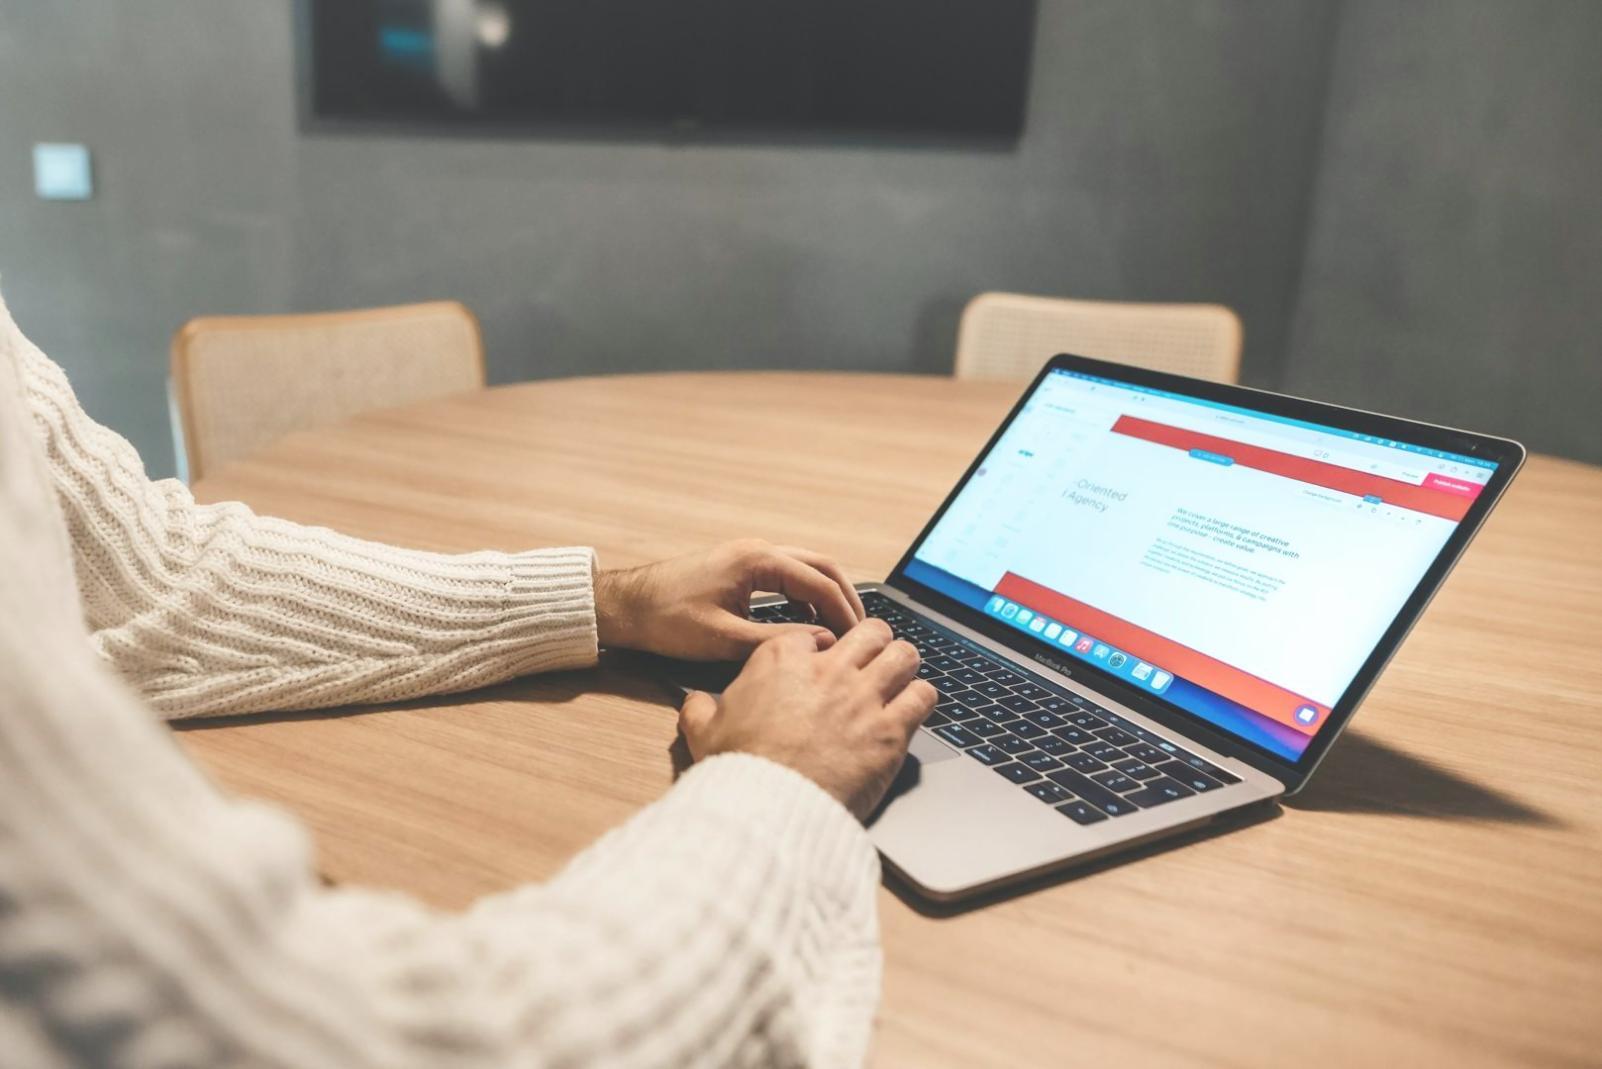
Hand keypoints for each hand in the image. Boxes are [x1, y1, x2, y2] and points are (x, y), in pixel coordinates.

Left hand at [595, 539, 866, 660]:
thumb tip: (819, 646)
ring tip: (839, 632)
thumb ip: (776, 641)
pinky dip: (804, 599)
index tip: (859, 639)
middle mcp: (757, 551)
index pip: (820, 582)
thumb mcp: (723, 639)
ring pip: (804, 570)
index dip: (844, 612)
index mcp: (757, 560)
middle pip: (820, 567)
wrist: (625, 607)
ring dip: (825, 597)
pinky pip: (786, 578)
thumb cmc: (666, 620)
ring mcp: (748, 557)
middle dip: (844, 598)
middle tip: (862, 632)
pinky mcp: (740, 569)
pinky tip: (806, 626)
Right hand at [678, 619, 937, 820]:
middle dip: (874, 643)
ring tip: (899, 679)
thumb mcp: (703, 732)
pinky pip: (924, 695)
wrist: (768, 809)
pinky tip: (913, 709)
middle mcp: (829, 669)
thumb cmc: (737, 769)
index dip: (822, 649)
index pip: (815, 634)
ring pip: (904, 653)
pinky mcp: (890, 730)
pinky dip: (921, 699)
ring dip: (903, 665)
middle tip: (872, 662)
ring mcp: (864, 697)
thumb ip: (700, 708)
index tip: (824, 665)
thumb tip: (696, 702)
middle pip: (870, 631)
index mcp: (782, 659)